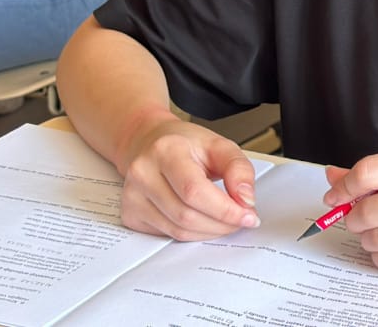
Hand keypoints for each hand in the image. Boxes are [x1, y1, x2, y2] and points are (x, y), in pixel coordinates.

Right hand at [118, 118, 259, 240]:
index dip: (225, 209)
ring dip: (209, 232)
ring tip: (225, 220)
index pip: (194, 191)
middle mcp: (143, 173)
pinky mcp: (130, 214)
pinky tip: (203, 220)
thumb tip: (246, 200)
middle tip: (241, 220)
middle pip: (186, 215)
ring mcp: (132, 196)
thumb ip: (238, 169)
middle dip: (221, 224)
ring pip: (177, 231)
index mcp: (166, 150)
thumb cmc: (185, 144)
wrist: (149, 141)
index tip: (248, 215)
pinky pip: (167, 235)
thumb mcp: (219, 145)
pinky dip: (192, 234)